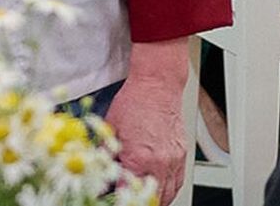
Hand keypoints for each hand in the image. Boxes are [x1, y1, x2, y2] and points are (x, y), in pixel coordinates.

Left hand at [105, 39, 188, 205]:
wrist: (157, 85)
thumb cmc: (133, 103)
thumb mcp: (111, 130)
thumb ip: (105, 156)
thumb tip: (98, 173)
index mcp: (139, 158)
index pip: (127, 192)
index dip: (117, 199)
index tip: (111, 199)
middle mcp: (160, 163)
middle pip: (151, 199)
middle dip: (136, 201)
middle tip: (126, 199)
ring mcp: (174, 160)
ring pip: (168, 195)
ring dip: (155, 200)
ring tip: (142, 200)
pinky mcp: (181, 155)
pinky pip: (177, 182)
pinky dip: (168, 190)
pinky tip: (158, 190)